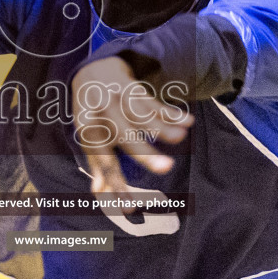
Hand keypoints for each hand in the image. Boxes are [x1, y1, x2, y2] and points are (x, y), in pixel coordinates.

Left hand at [71, 56, 192, 195]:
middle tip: (167, 169)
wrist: (90, 71)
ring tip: (182, 138)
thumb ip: (97, 164)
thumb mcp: (90, 136)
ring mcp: (117, 98)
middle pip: (125, 136)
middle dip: (146, 153)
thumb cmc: (92, 113)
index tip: (130, 207)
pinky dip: (171, 112)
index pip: (104, 161)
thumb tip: (99, 194)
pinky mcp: (132, 87)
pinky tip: (188, 122)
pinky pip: (153, 101)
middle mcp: (102, 115)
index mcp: (90, 131)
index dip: (116, 183)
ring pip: (142, 115)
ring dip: (163, 126)